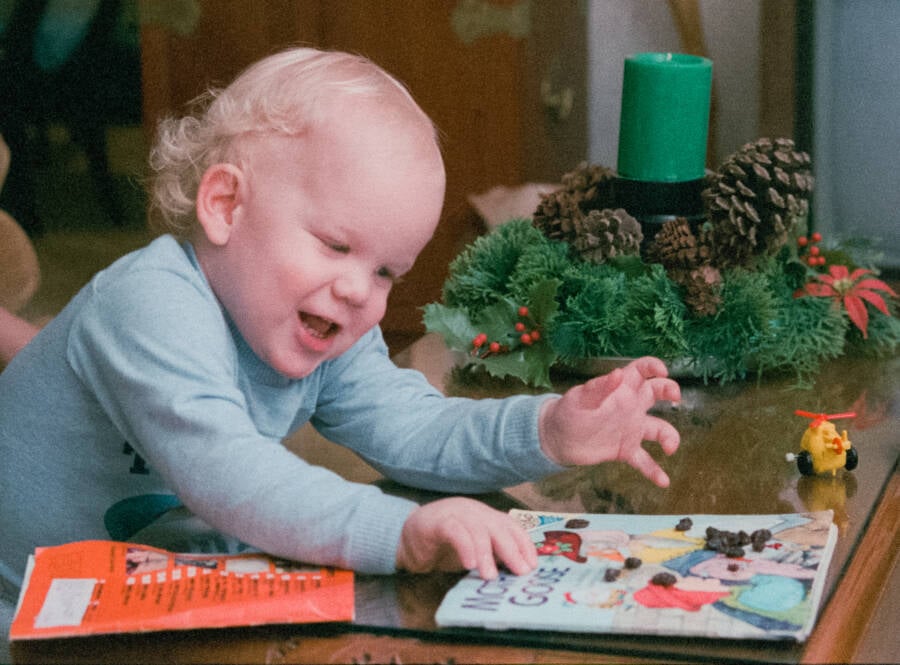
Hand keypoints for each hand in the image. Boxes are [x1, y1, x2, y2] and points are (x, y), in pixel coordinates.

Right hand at [396, 498, 536, 578]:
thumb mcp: (473, 553)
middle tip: (520, 572)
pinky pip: (455, 531)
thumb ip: (492, 557)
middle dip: (512, 551)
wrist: (405, 538)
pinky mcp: (436, 521)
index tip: (532, 566)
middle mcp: (473, 511)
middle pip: (498, 527)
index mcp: (485, 516)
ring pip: (477, 529)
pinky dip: (465, 547)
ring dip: (487, 554)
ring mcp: (455, 513)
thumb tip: (516, 573)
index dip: (524, 544)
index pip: (511, 526)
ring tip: (490, 576)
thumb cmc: (443, 547)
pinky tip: (470, 565)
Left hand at [539, 356, 680, 486]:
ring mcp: (631, 429)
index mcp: (619, 389)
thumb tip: (618, 373)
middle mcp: (630, 406)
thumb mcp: (580, 398)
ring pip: (659, 429)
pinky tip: (663, 481)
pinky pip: (645, 460)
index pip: (641, 371)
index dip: (653, 367)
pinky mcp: (626, 450)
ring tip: (669, 448)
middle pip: (657, 392)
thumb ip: (599, 387)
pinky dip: (655, 471)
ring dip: (669, 437)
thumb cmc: (568, 412)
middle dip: (670, 391)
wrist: (558, 440)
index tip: (663, 372)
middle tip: (676, 398)